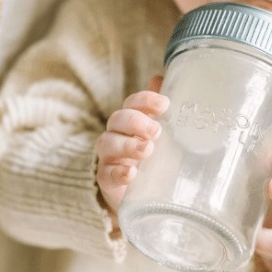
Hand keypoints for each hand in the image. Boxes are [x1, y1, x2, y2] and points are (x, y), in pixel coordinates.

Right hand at [96, 76, 167, 227]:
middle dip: (136, 121)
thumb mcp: (165, 133)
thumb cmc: (155, 157)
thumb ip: (162, 109)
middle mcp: (117, 134)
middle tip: (156, 131)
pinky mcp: (107, 180)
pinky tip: (131, 174)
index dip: (146, 100)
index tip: (165, 104)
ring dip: (127, 145)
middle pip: (118, 119)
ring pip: (107, 143)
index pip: (133, 102)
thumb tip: (160, 78)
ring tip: (148, 150)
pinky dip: (117, 172)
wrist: (144, 194)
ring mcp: (110, 157)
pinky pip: (106, 174)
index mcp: (133, 120)